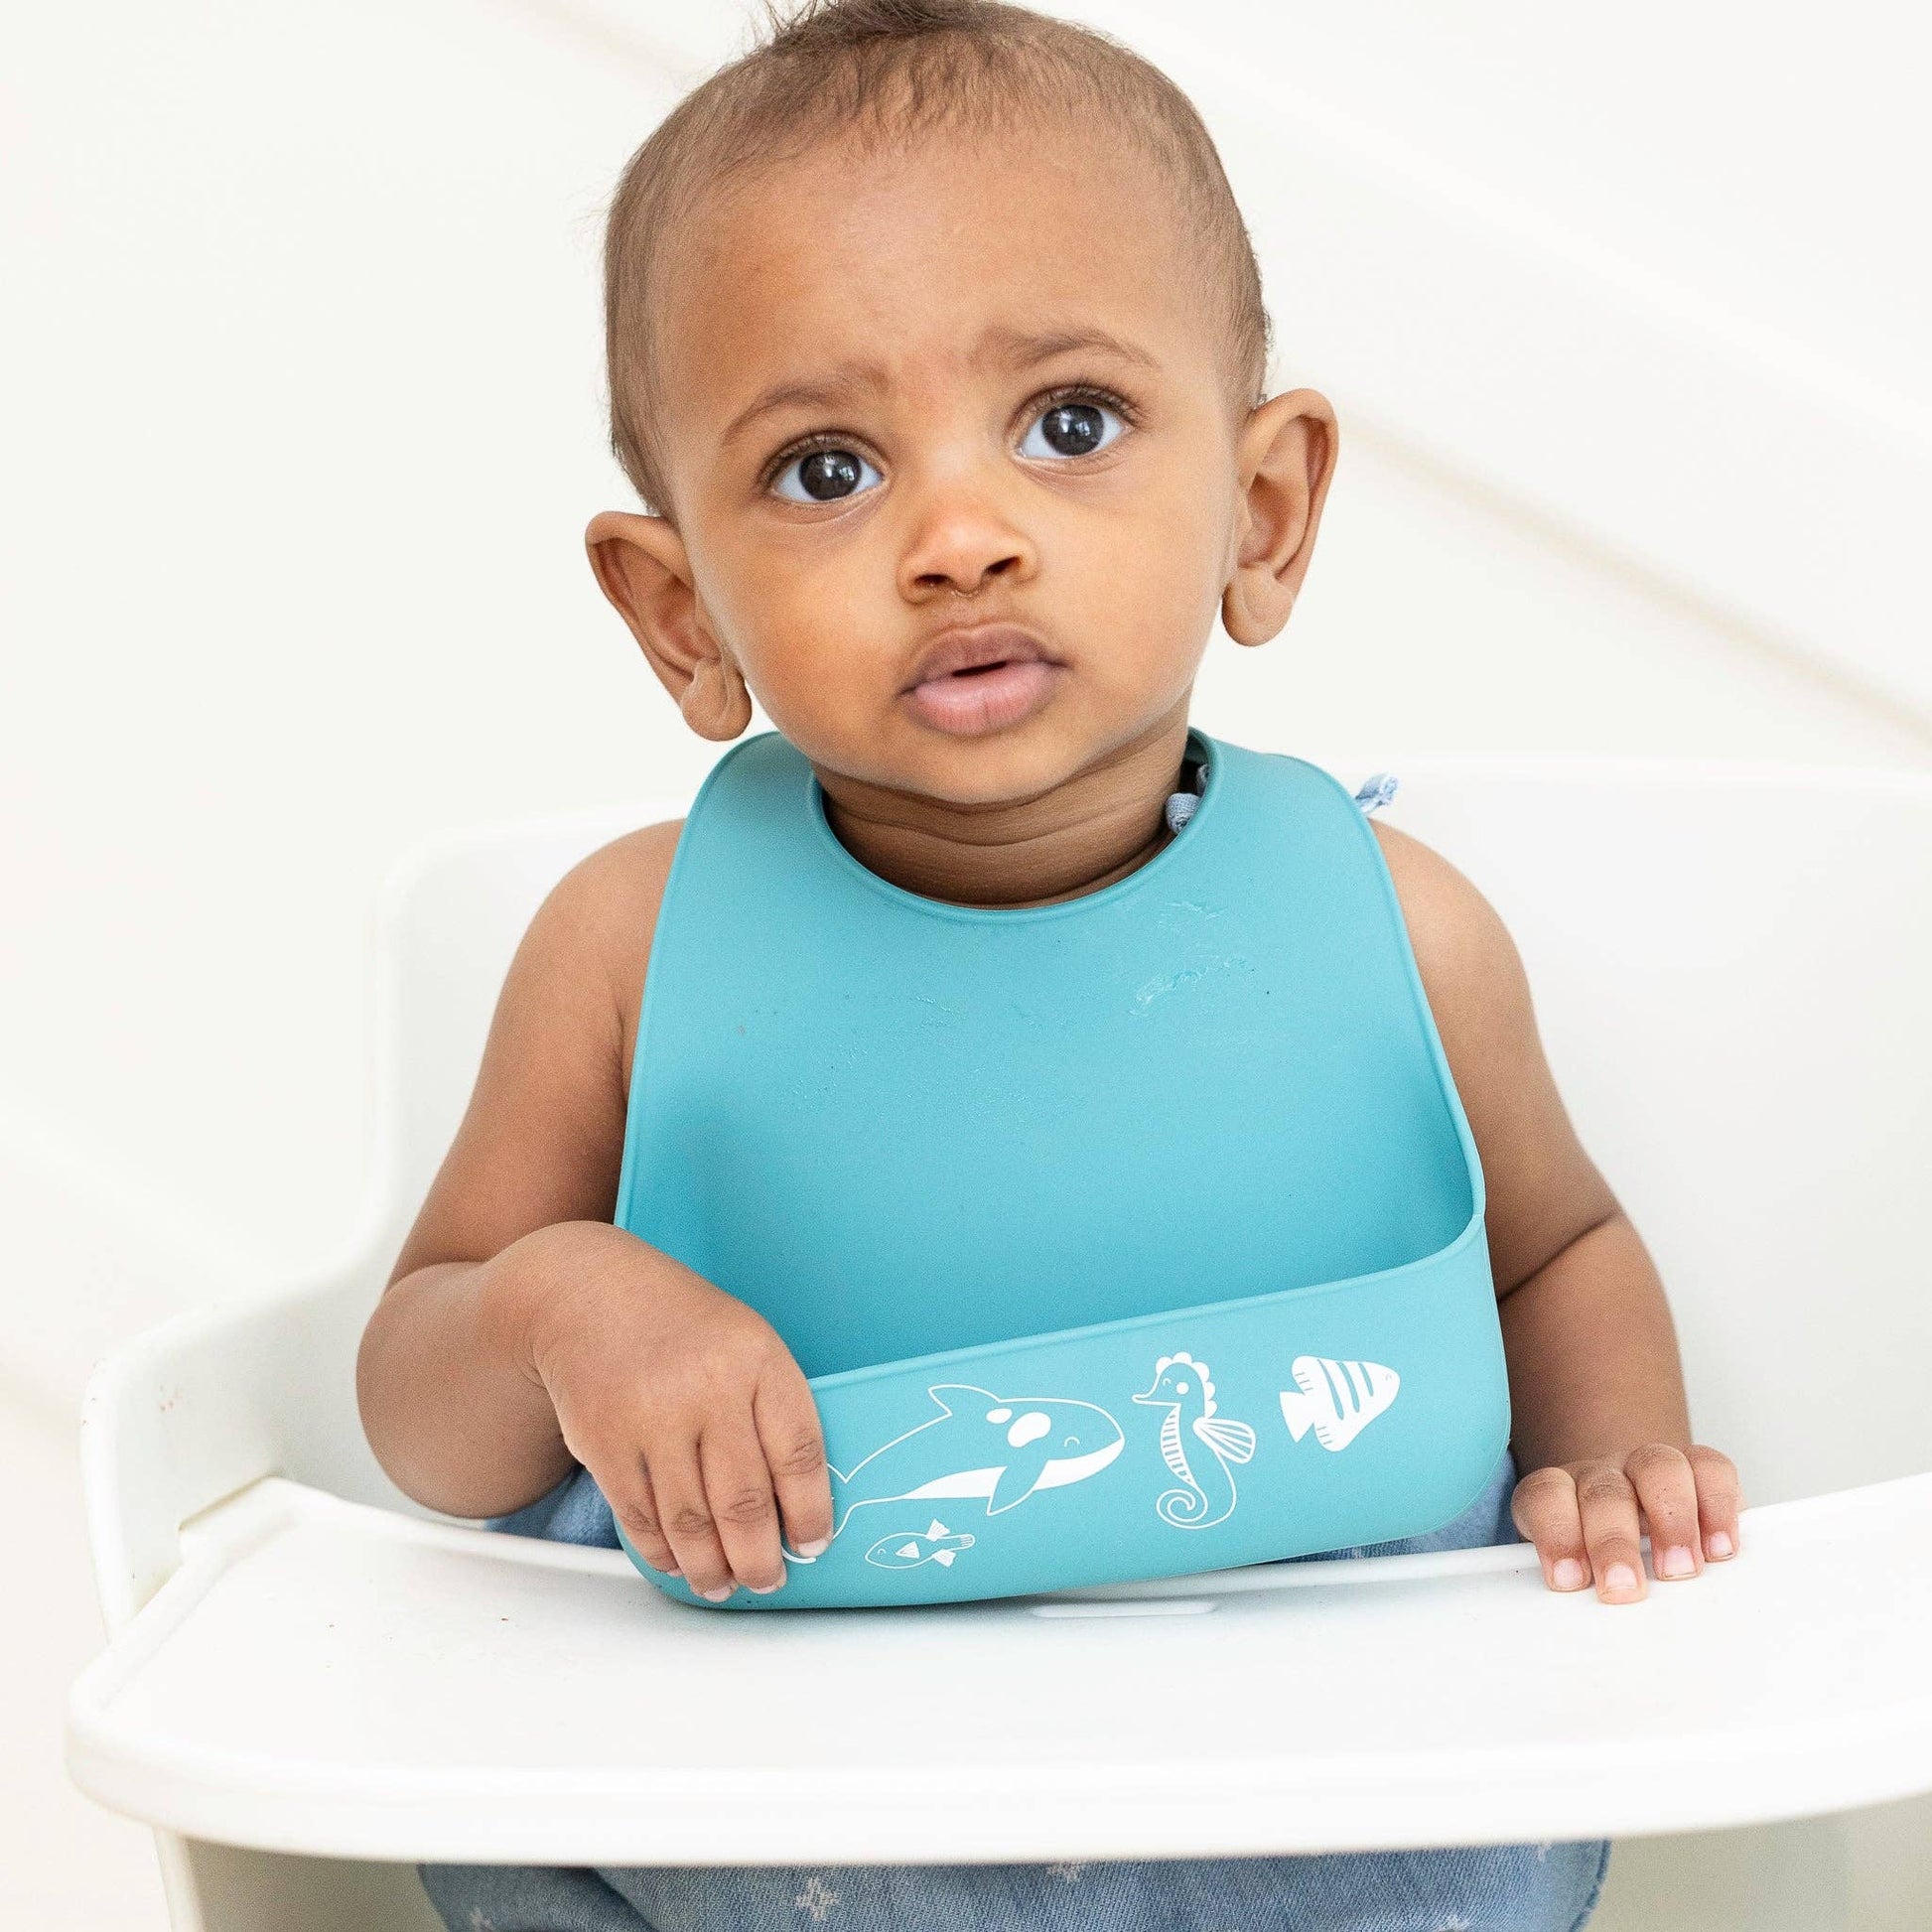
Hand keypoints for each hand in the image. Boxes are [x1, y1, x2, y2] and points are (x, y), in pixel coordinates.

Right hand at [521, 1227, 833, 1600]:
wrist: (590, 1297)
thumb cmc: (685, 1329)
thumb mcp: (747, 1343)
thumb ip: (772, 1411)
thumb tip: (794, 1507)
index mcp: (757, 1358)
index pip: (798, 1453)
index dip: (810, 1512)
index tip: (813, 1545)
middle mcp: (706, 1387)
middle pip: (743, 1502)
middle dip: (759, 1559)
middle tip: (767, 1579)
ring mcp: (650, 1417)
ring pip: (690, 1523)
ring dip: (711, 1568)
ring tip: (724, 1584)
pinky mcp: (603, 1443)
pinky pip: (640, 1519)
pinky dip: (663, 1553)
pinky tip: (680, 1563)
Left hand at [1511, 1444, 1741, 1603]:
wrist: (1628, 1518)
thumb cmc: (1598, 1559)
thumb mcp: (1577, 1574)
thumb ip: (1576, 1591)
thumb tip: (1585, 1633)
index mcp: (1560, 1495)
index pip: (1545, 1497)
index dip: (1556, 1534)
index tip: (1570, 1581)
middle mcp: (1602, 1475)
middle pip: (1603, 1491)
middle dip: (1614, 1541)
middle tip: (1625, 1588)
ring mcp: (1647, 1465)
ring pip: (1657, 1467)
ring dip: (1672, 1521)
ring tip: (1681, 1571)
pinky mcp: (1695, 1468)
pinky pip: (1709, 1469)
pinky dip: (1717, 1506)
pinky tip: (1720, 1550)